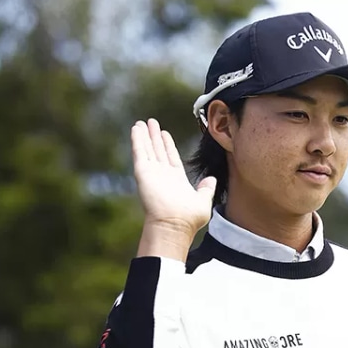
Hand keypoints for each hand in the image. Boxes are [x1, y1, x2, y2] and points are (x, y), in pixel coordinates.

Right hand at [131, 118, 215, 237]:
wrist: (174, 225)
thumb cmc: (189, 218)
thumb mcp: (203, 201)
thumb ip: (207, 189)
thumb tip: (211, 179)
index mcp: (176, 180)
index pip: (171, 157)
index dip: (167, 145)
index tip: (164, 133)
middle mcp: (163, 175)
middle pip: (158, 150)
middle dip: (154, 137)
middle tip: (151, 122)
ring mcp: (152, 173)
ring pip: (148, 149)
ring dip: (145, 135)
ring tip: (142, 122)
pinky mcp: (143, 172)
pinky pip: (139, 151)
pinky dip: (137, 139)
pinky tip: (136, 128)